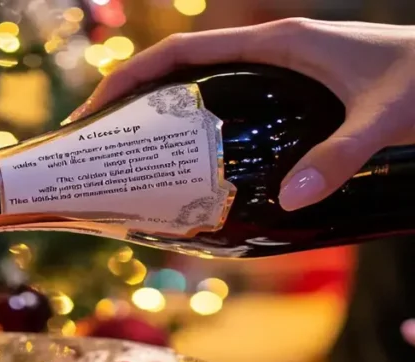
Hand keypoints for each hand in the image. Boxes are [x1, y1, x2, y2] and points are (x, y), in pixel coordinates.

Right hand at [70, 20, 414, 210]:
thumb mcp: (386, 117)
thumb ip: (339, 155)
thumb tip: (290, 200)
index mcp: (277, 43)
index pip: (182, 53)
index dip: (131, 77)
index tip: (95, 110)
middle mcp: (273, 49)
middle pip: (181, 68)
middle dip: (134, 97)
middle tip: (102, 140)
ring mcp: (285, 66)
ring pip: (204, 83)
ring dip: (164, 110)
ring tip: (136, 152)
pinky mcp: (298, 85)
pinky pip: (231, 99)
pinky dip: (200, 122)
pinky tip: (197, 158)